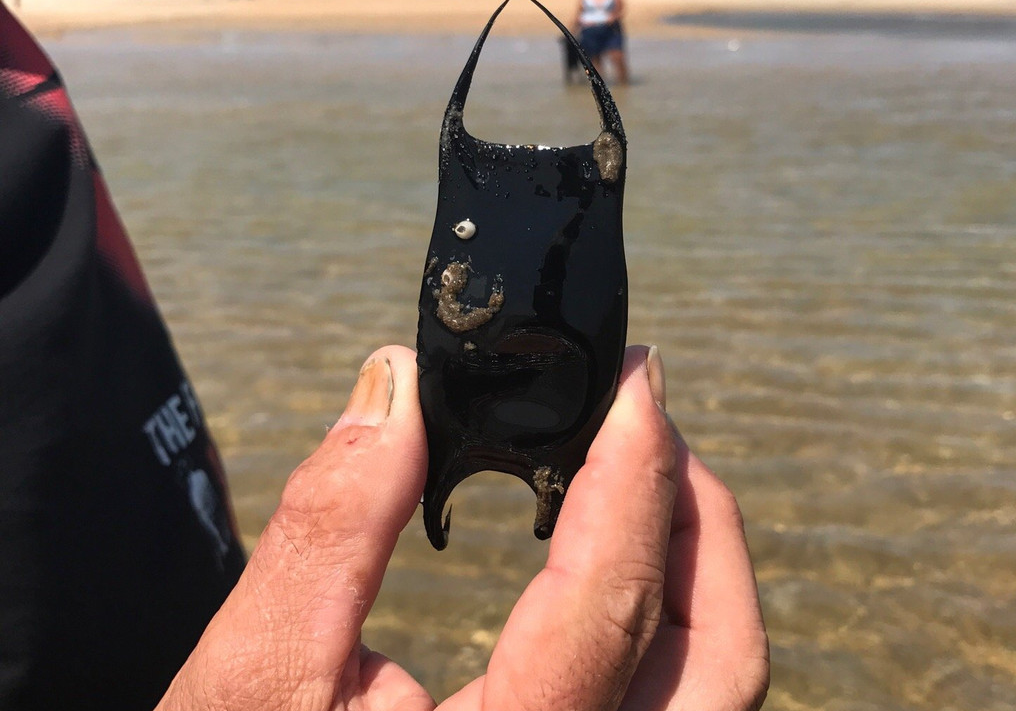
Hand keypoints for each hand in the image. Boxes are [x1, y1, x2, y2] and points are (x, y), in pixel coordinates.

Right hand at [157, 346, 768, 710]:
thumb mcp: (252, 679)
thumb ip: (331, 528)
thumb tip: (398, 387)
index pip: (607, 603)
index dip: (633, 471)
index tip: (633, 378)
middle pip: (721, 657)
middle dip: (696, 515)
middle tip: (647, 417)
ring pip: (719, 688)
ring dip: (701, 565)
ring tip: (644, 470)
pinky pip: (680, 705)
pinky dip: (675, 616)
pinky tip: (616, 562)